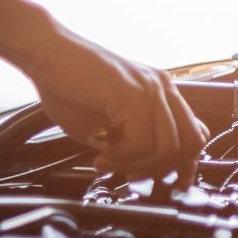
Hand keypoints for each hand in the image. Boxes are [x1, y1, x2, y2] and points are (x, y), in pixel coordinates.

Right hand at [25, 21, 207, 186]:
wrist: (43, 53)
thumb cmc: (65, 85)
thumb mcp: (103, 122)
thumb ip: (127, 140)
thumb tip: (141, 168)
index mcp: (160, 92)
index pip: (194, 134)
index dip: (186, 165)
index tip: (171, 184)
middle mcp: (162, 88)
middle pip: (189, 145)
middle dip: (157, 170)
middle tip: (127, 174)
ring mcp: (151, 89)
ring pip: (167, 149)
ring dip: (134, 164)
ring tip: (106, 159)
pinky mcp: (134, 94)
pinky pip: (142, 143)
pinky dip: (120, 155)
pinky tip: (98, 147)